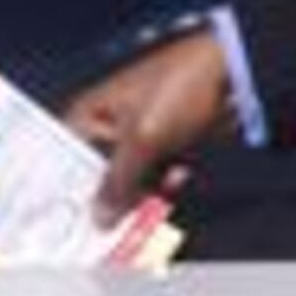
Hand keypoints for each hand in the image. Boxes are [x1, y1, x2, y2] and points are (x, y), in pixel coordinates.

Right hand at [66, 30, 233, 224]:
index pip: (64, 162)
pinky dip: (168, 181)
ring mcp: (137, 137)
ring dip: (147, 190)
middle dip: (114, 198)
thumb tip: (99, 218)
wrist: (231, 74)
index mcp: (89, 114)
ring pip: (130, 183)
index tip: (73, 222)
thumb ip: (118, 181)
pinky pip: (156, 177)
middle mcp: (107, 127)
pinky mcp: (164, 145)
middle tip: (123, 218)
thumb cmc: (178, 90)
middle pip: (98, 178)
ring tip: (164, 182)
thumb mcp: (143, 138)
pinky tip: (181, 171)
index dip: (68, 192)